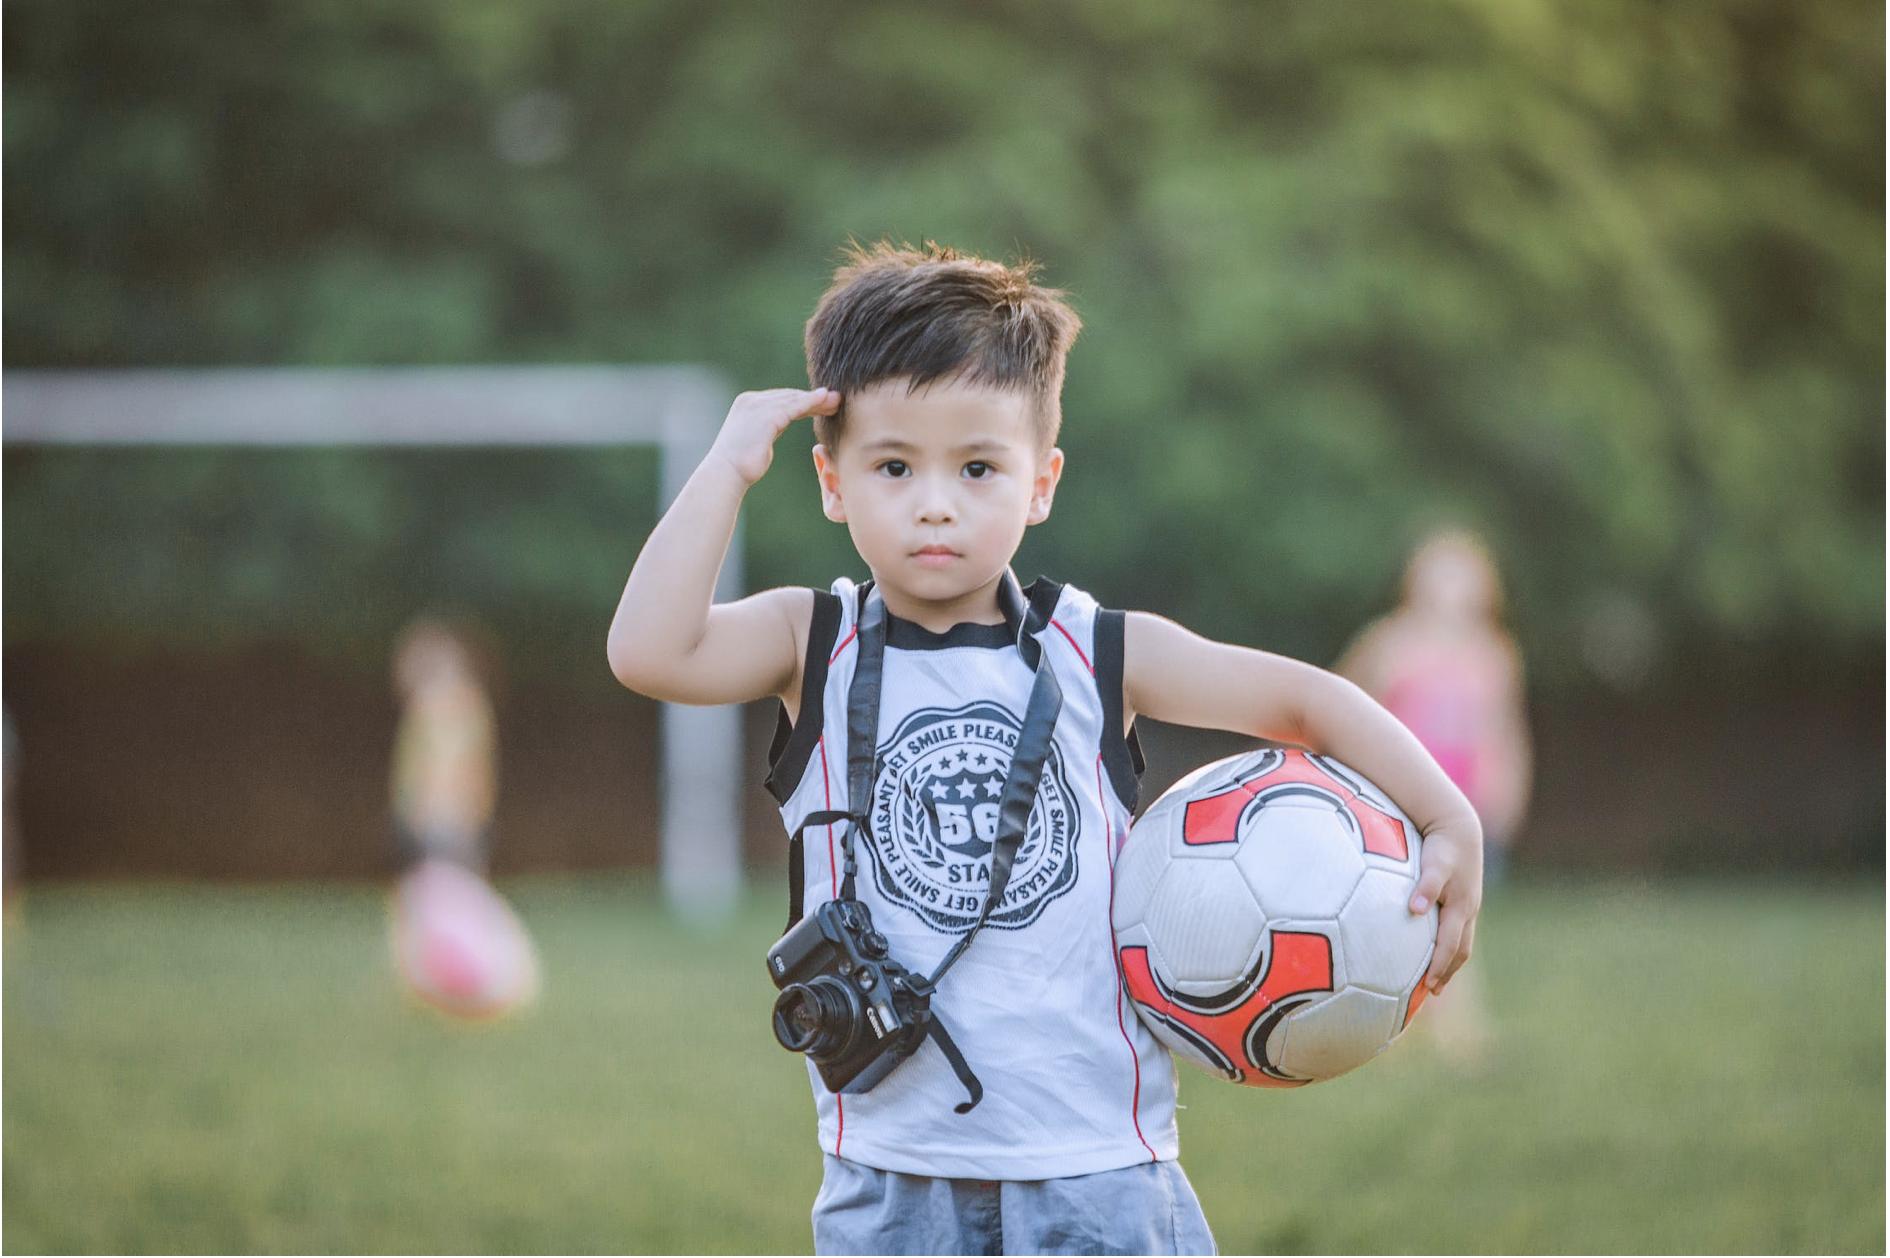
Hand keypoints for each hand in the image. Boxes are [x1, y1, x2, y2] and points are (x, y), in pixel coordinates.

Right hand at [707, 387, 841, 485]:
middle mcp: (751, 401)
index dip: (803, 400)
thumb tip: (779, 425)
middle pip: (789, 396)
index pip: (780, 399)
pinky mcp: (766, 416)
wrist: (726, 474)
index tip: (822, 404)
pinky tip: (826, 400)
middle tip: (835, 399)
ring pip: (794, 399)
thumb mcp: (756, 438)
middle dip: (813, 398)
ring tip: (837, 400)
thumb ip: (768, 427)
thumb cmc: (740, 465)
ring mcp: (757, 406)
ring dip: (817, 399)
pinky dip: (811, 402)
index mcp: (748, 404)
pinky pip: (794, 407)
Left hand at [1409, 814, 1482, 991]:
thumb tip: (1415, 909)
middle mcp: (1468, 910)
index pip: (1451, 946)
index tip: (1427, 987)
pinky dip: (1450, 944)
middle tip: (1432, 992)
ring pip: (1463, 941)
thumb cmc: (1442, 846)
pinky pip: (1459, 929)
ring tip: (1436, 980)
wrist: (1458, 827)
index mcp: (1461, 907)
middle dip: (1448, 972)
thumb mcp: (1434, 864)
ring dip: (1451, 962)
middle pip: (1461, 950)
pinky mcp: (1465, 899)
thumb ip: (1425, 886)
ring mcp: (1469, 906)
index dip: (1440, 967)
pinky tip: (1437, 947)